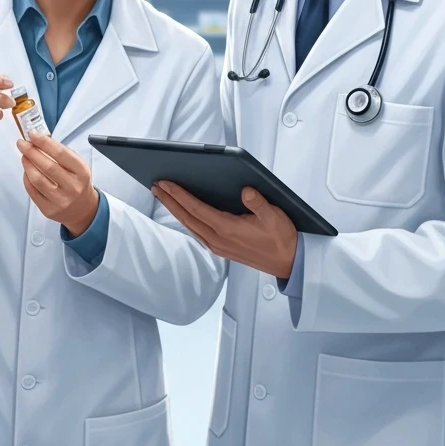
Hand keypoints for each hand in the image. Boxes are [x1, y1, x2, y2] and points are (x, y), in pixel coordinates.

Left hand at [17, 134, 99, 236]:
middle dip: (31, 152)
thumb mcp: (78, 166)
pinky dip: (27, 178)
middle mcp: (72, 187)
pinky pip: (32, 191)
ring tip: (24, 156)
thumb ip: (61, 153)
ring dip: (27, 164)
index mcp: (82, 173)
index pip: (61, 154)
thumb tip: (39, 141)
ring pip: (37, 180)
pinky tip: (27, 171)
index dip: (44, 142)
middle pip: (47, 166)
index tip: (33, 134)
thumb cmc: (78, 182)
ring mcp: (60, 200)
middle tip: (22, 143)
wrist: (83, 209)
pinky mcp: (48, 209)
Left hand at [153, 182, 297, 278]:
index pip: (195, 208)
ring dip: (175, 210)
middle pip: (187, 217)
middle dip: (170, 200)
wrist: (288, 262)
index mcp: (227, 229)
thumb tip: (246, 191)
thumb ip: (259, 203)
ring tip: (164, 196)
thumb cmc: (281, 239)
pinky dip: (187, 219)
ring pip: (190, 225)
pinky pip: (197, 232)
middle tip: (156, 186)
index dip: (179, 195)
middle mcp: (218, 239)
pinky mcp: (221, 249)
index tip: (166, 183)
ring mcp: (218, 246)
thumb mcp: (274, 216)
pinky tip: (184, 212)